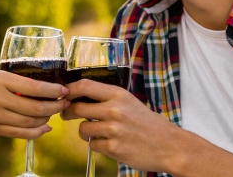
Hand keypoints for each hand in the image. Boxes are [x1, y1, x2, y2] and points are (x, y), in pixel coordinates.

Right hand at [0, 70, 68, 139]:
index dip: (54, 91)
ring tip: (56, 112)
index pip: (35, 88)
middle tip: (66, 101)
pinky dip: (36, 132)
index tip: (65, 89)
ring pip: (30, 123)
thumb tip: (39, 88)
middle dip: (56, 106)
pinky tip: (45, 127)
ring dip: (48, 119)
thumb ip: (12, 82)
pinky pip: (20, 134)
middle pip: (36, 108)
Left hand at [61, 79, 183, 172]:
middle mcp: (114, 110)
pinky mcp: (114, 148)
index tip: (63, 94)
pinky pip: (93, 145)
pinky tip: (109, 143)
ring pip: (82, 129)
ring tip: (95, 132)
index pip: (84, 85)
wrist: (169, 146)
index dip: (69, 90)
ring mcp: (113, 130)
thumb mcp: (129, 102)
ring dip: (84, 132)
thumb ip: (107, 99)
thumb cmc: (148, 123)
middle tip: (67, 114)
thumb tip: (78, 96)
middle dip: (67, 112)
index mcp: (118, 95)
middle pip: (77, 108)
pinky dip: (97, 145)